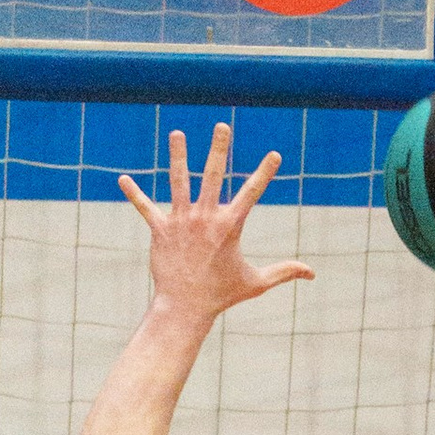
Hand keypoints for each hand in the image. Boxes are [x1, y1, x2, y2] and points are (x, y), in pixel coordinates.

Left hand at [116, 124, 313, 329]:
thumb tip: (312, 274)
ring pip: (178, 181)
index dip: (264, 173)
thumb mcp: (256, 283)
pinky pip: (145, 208)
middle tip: (222, 126)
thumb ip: (284, 272)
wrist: (185, 308)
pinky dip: (134, 194)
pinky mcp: (160, 230)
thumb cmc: (221, 295)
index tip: (274, 155)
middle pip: (213, 175)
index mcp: (229, 226)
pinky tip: (122, 179)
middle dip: (218, 148)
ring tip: (176, 133)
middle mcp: (205, 217)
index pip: (251, 193)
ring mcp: (181, 221)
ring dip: (177, 155)